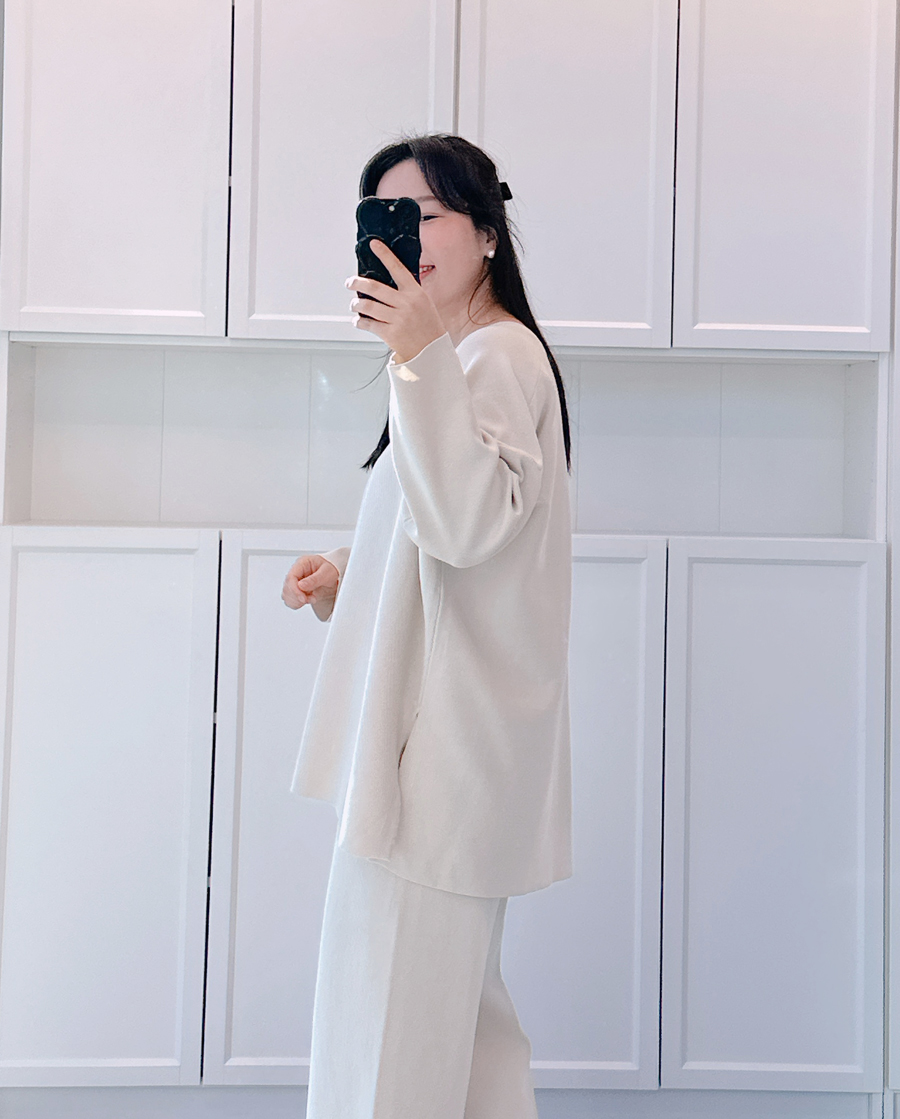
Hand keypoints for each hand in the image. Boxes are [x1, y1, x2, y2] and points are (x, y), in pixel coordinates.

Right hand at [282, 554, 339, 618]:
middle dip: (298, 597)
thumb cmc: (330, 569)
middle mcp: (296, 571)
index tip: (303, 598)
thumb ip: (314, 579)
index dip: (294, 590)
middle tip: (311, 599)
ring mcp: (294, 581)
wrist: (334, 574)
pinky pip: (289, 599)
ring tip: (312, 598)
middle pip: (287, 587)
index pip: (291, 577)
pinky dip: (297, 603)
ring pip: (286, 594)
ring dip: (297, 601)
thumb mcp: (327, 572)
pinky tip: (307, 600)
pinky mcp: (295, 589)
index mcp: (302, 563)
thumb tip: (301, 586)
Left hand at [346, 239, 445, 362]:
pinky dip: (359, 322)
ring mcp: (398, 319)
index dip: (385, 255)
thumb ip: (407, 293)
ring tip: (353, 304)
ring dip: (355, 304)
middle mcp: (406, 303)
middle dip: (357, 283)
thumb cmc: (427, 327)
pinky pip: (368, 324)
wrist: (432, 352)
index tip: (373, 244)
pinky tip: (358, 321)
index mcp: (415, 293)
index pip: (397, 268)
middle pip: (374, 287)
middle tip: (349, 282)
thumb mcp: (424, 304)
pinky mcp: (390, 333)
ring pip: (367, 305)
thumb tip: (385, 284)